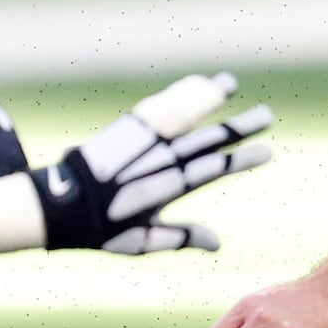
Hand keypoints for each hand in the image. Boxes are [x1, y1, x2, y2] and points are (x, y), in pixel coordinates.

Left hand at [33, 72, 274, 254]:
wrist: (59, 205)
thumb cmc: (102, 229)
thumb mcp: (143, 241)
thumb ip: (182, 238)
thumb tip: (219, 244)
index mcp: (167, 188)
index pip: (212, 171)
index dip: (240, 161)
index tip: (267, 153)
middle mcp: (157, 161)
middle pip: (205, 140)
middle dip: (237, 128)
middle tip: (267, 115)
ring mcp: (141, 142)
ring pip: (182, 115)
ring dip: (207, 98)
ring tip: (229, 84)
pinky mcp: (126, 128)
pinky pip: (159, 107)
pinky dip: (180, 94)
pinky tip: (198, 83)